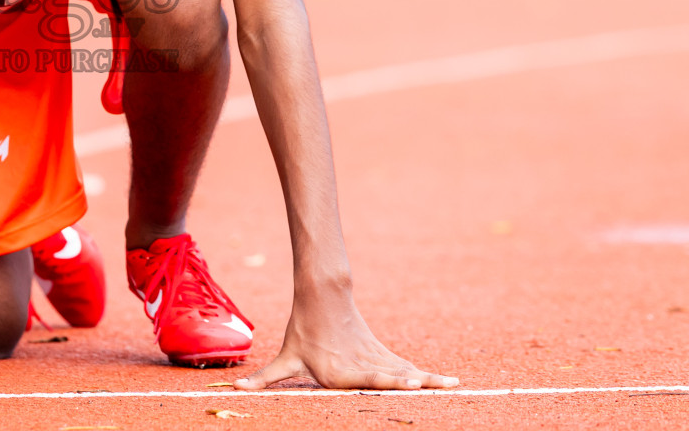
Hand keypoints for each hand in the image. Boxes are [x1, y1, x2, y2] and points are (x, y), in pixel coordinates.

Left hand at [235, 288, 456, 391]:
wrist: (322, 297)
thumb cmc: (302, 332)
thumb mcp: (285, 356)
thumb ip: (265, 378)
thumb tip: (235, 391)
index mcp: (341, 371)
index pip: (370, 378)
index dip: (392, 381)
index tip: (411, 381)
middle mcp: (361, 366)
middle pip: (394, 375)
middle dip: (418, 382)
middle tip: (442, 386)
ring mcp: (374, 358)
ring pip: (405, 369)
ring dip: (429, 379)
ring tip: (453, 385)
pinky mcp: (381, 353)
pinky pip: (405, 366)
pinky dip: (423, 375)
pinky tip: (443, 383)